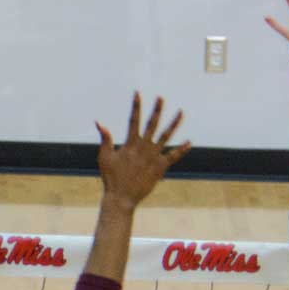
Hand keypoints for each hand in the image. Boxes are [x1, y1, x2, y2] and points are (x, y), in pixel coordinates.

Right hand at [96, 94, 190, 209]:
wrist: (122, 196)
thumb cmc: (111, 177)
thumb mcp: (104, 156)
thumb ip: (105, 138)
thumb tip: (99, 122)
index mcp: (131, 143)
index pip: (134, 120)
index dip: (136, 106)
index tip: (138, 93)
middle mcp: (144, 147)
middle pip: (153, 124)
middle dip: (157, 110)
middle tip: (161, 98)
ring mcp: (154, 156)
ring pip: (166, 136)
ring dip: (174, 124)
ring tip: (181, 112)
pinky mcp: (161, 167)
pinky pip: (174, 156)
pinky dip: (181, 149)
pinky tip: (189, 142)